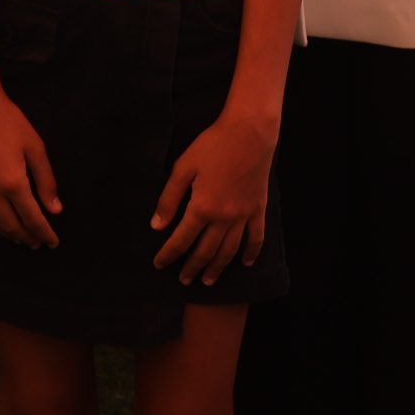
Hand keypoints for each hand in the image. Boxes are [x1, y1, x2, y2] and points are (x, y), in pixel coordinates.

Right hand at [0, 83, 60, 247]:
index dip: (44, 233)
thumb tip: (55, 209)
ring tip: (17, 236)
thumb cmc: (8, 120)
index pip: (32, 218)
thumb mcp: (35, 146)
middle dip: (26, 237)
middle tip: (36, 243)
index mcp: (13, 182)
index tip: (53, 242)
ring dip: (5, 233)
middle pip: (10, 225)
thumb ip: (46, 180)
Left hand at [151, 108, 275, 284]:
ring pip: (229, 251)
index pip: (181, 240)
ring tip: (208, 280)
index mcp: (202, 208)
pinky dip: (250, 253)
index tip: (159, 264)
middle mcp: (224, 218)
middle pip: (205, 251)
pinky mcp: (258, 208)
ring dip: (218, 268)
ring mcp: (243, 215)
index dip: (168, 254)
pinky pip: (256, 238)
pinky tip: (245, 263)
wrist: (249, 133)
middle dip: (192, 268)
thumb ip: (169, 199)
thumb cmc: (213, 146)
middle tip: (184, 281)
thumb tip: (156, 225)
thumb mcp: (183, 167)